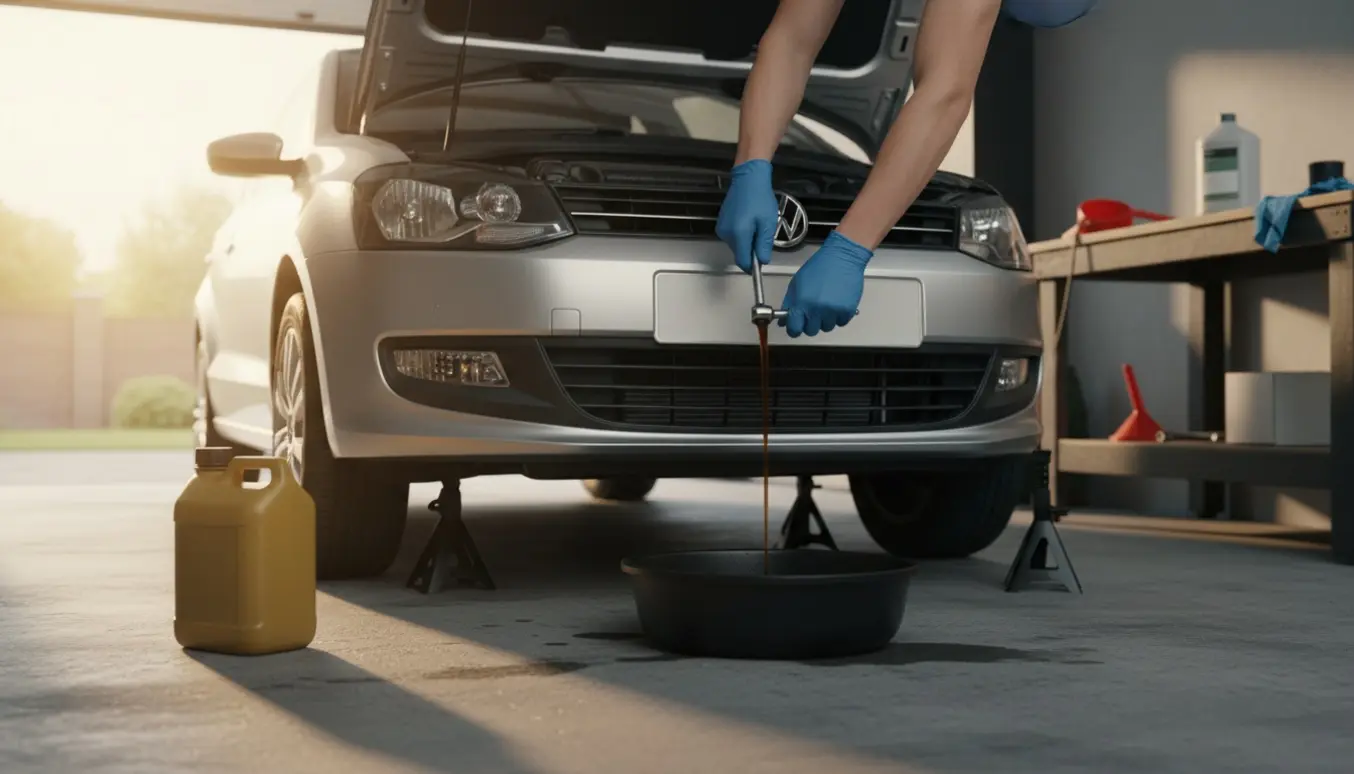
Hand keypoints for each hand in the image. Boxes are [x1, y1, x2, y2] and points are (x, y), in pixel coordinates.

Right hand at [715, 159, 777, 273]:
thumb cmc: (760, 199)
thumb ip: (763, 245)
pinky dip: (741, 234)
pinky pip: (732, 236)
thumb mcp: (767, 223)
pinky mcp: (721, 222)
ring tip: (755, 225)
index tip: (760, 266)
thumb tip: (762, 261)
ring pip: (736, 245)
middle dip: (750, 251)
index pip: (743, 261)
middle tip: (762, 236)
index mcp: (739, 234)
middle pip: (739, 253)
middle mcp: (727, 234)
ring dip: (746, 242)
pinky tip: (748, 221)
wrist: (747, 179)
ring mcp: (722, 228)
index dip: (752, 267)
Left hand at [779, 231, 872, 337]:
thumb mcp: (797, 283)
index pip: (794, 329)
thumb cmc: (819, 267)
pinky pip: (841, 323)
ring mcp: (833, 311)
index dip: (794, 329)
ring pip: (826, 328)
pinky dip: (838, 316)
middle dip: (810, 324)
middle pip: (811, 331)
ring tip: (827, 304)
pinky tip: (836, 303)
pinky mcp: (847, 310)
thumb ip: (789, 303)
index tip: (796, 327)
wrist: (842, 258)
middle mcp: (817, 309)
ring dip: (825, 320)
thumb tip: (784, 321)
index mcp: (802, 302)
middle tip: (813, 313)